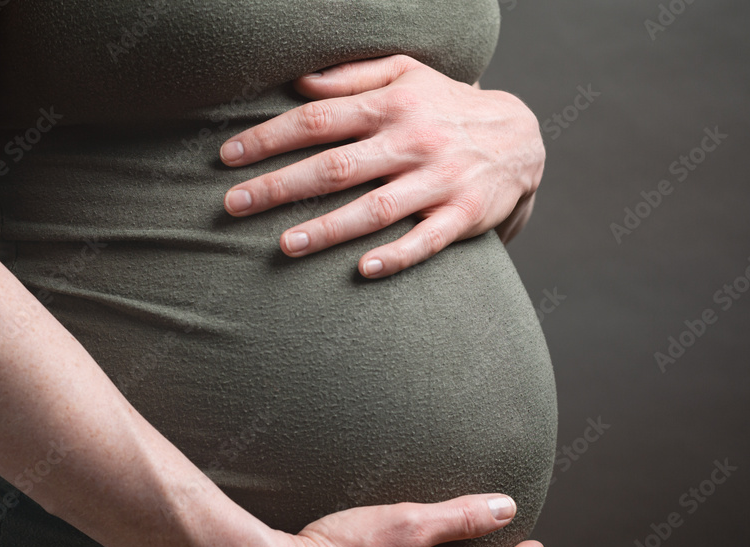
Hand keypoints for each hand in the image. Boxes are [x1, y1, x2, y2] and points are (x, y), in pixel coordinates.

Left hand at [219, 55, 544, 277]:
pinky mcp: (462, 216)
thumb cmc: (445, 105)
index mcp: (390, 106)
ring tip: (284, 246)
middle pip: (336, 166)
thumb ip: (351, 76)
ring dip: (328, 228)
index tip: (228, 157)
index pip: (318, 119)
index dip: (270, 137)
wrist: (521, 138)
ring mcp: (438, 180)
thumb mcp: (406, 73)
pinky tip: (364, 271)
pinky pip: (427, 240)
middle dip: (280, 186)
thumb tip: (297, 80)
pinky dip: (397, 256)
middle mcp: (411, 141)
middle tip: (233, 205)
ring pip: (375, 208)